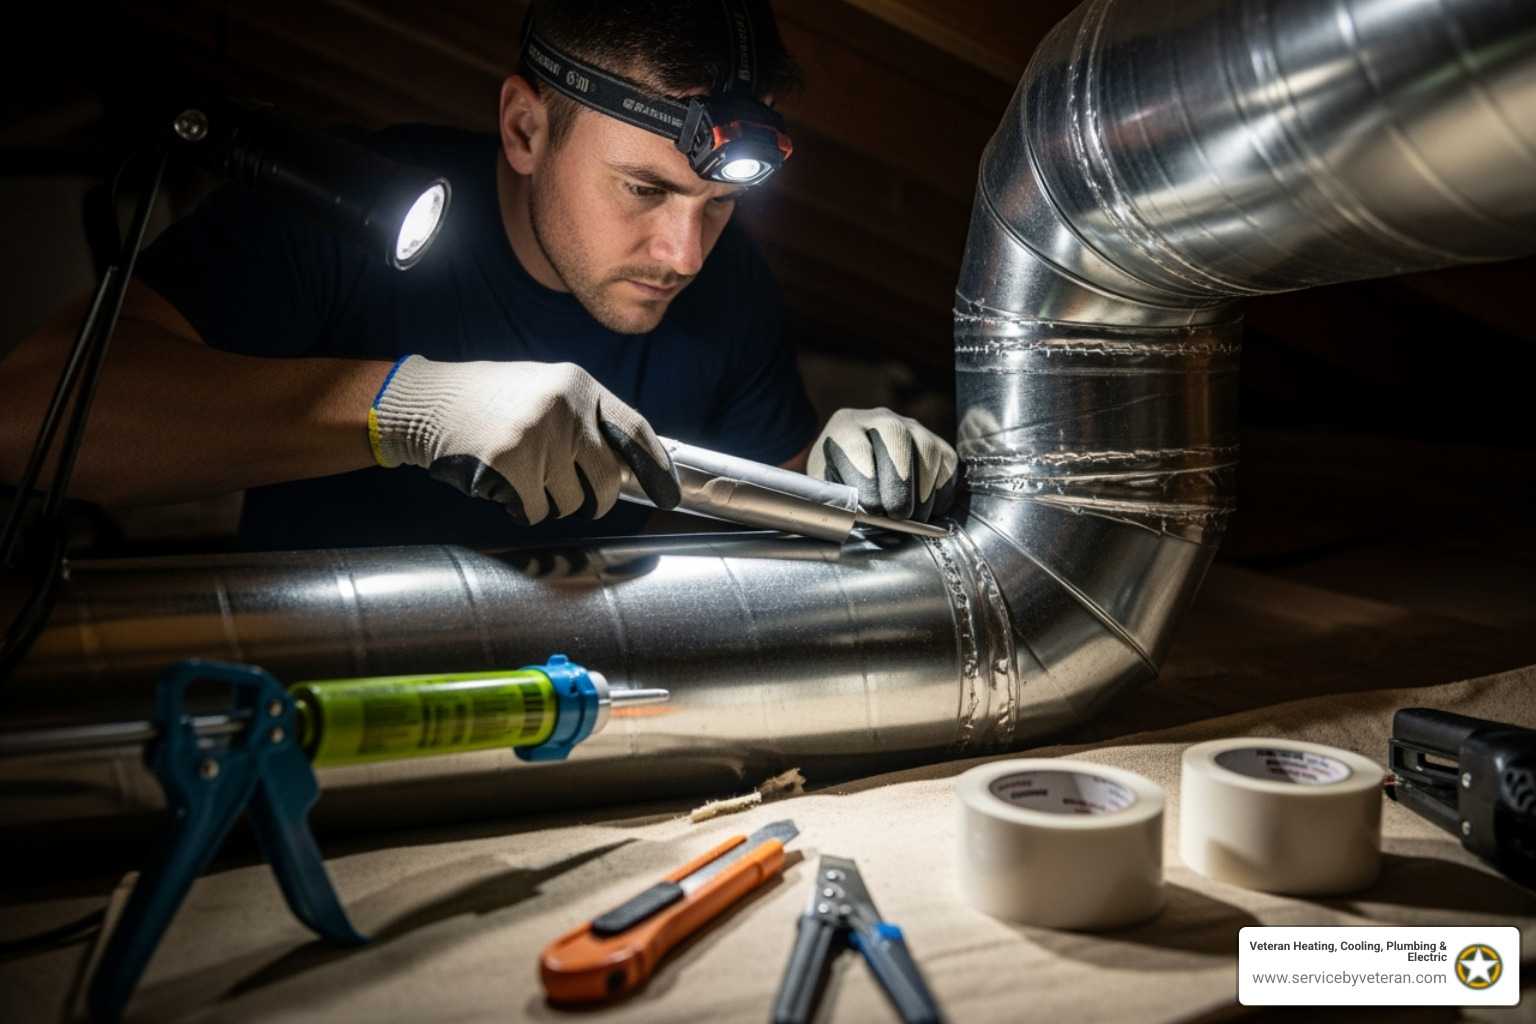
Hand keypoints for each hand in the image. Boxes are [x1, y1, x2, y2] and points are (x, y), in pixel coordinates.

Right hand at [369, 356, 679, 524]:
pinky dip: (519, 507)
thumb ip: (583, 419)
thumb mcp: (543, 390)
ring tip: (519, 474)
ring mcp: (537, 435)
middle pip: (605, 481)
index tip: (668, 495)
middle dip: (592, 501)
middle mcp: (564, 407)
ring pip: (568, 502)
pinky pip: (534, 510)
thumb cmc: (486, 401)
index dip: (655, 467)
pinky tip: (499, 482)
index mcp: (578, 385)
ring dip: (547, 502)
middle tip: (576, 501)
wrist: (424, 401)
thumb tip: (625, 467)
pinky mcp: (509, 463)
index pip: (634, 430)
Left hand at [808, 407, 958, 521]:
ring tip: (913, 517)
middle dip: (899, 480)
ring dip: (923, 488)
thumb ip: (839, 501)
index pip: (855, 445)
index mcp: (844, 428)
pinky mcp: (936, 443)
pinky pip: (947, 463)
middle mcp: (880, 420)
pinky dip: (941, 490)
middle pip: (896, 437)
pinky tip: (928, 510)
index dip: (866, 477)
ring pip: (927, 450)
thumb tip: (855, 521)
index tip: (872, 508)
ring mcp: (912, 428)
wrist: (858, 465)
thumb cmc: (841, 483)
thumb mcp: (830, 490)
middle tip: (898, 514)